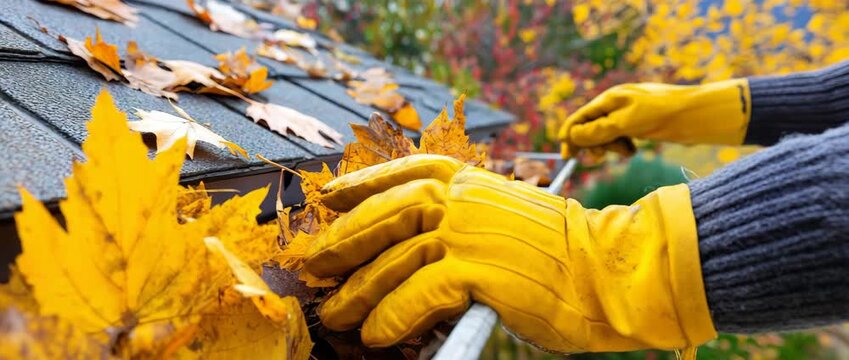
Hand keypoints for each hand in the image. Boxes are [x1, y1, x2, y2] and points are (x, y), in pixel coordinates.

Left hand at [303, 155, 715, 351]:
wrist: (607, 269)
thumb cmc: (559, 251)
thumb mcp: (506, 220)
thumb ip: (462, 225)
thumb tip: (415, 252)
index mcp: (470, 181)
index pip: (403, 172)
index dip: (361, 184)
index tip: (330, 197)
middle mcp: (463, 199)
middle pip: (385, 213)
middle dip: (344, 240)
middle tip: (316, 264)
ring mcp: (468, 233)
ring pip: (394, 258)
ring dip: (359, 289)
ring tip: (338, 314)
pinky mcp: (477, 271)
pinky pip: (418, 294)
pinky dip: (393, 316)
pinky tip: (379, 334)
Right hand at [559, 79, 749, 157]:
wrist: (698, 115)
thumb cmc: (662, 115)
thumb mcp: (625, 123)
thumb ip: (597, 131)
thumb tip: (572, 136)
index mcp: (610, 98)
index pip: (580, 117)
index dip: (570, 135)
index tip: (567, 155)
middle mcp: (617, 104)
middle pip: (591, 127)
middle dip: (592, 143)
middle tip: (600, 158)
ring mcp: (629, 113)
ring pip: (606, 134)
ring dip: (609, 146)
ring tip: (625, 152)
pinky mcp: (641, 123)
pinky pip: (622, 136)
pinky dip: (623, 146)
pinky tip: (633, 150)